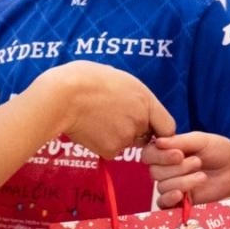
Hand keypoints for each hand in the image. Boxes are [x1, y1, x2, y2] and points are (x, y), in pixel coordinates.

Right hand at [30, 61, 174, 157]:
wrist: (62, 96)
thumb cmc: (86, 79)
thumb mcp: (119, 77)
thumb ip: (134, 95)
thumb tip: (136, 102)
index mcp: (146, 100)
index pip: (168, 126)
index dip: (159, 130)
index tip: (149, 129)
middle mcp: (140, 121)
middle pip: (145, 136)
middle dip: (134, 131)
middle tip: (111, 118)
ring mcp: (126, 137)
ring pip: (126, 143)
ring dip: (115, 136)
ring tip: (95, 118)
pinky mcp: (111, 150)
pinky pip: (110, 151)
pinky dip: (101, 143)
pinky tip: (88, 128)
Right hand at [145, 131, 229, 207]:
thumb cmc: (219, 150)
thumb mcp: (200, 140)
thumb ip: (178, 141)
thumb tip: (158, 142)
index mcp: (167, 152)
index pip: (148, 155)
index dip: (160, 156)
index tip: (180, 155)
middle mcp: (166, 169)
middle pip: (155, 173)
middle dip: (178, 168)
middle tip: (198, 162)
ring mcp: (172, 185)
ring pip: (163, 187)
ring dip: (183, 181)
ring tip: (202, 176)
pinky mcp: (179, 201)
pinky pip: (163, 204)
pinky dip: (170, 199)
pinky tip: (181, 195)